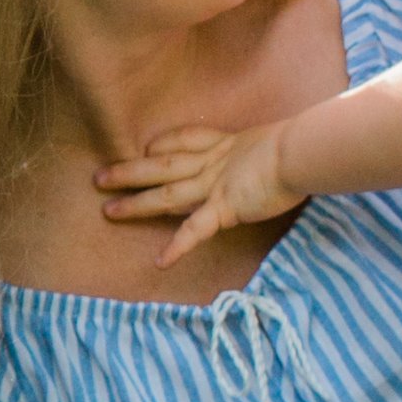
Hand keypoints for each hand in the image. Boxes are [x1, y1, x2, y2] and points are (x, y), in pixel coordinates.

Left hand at [94, 123, 302, 264]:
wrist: (301, 152)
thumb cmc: (300, 146)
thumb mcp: (280, 140)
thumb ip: (269, 149)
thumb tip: (277, 153)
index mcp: (226, 145)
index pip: (185, 141)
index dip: (164, 144)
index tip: (147, 148)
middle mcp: (213, 163)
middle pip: (162, 167)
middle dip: (130, 172)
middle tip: (99, 177)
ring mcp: (215, 185)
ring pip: (167, 194)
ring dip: (136, 203)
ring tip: (108, 211)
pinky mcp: (224, 207)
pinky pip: (196, 230)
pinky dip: (178, 246)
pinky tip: (160, 262)